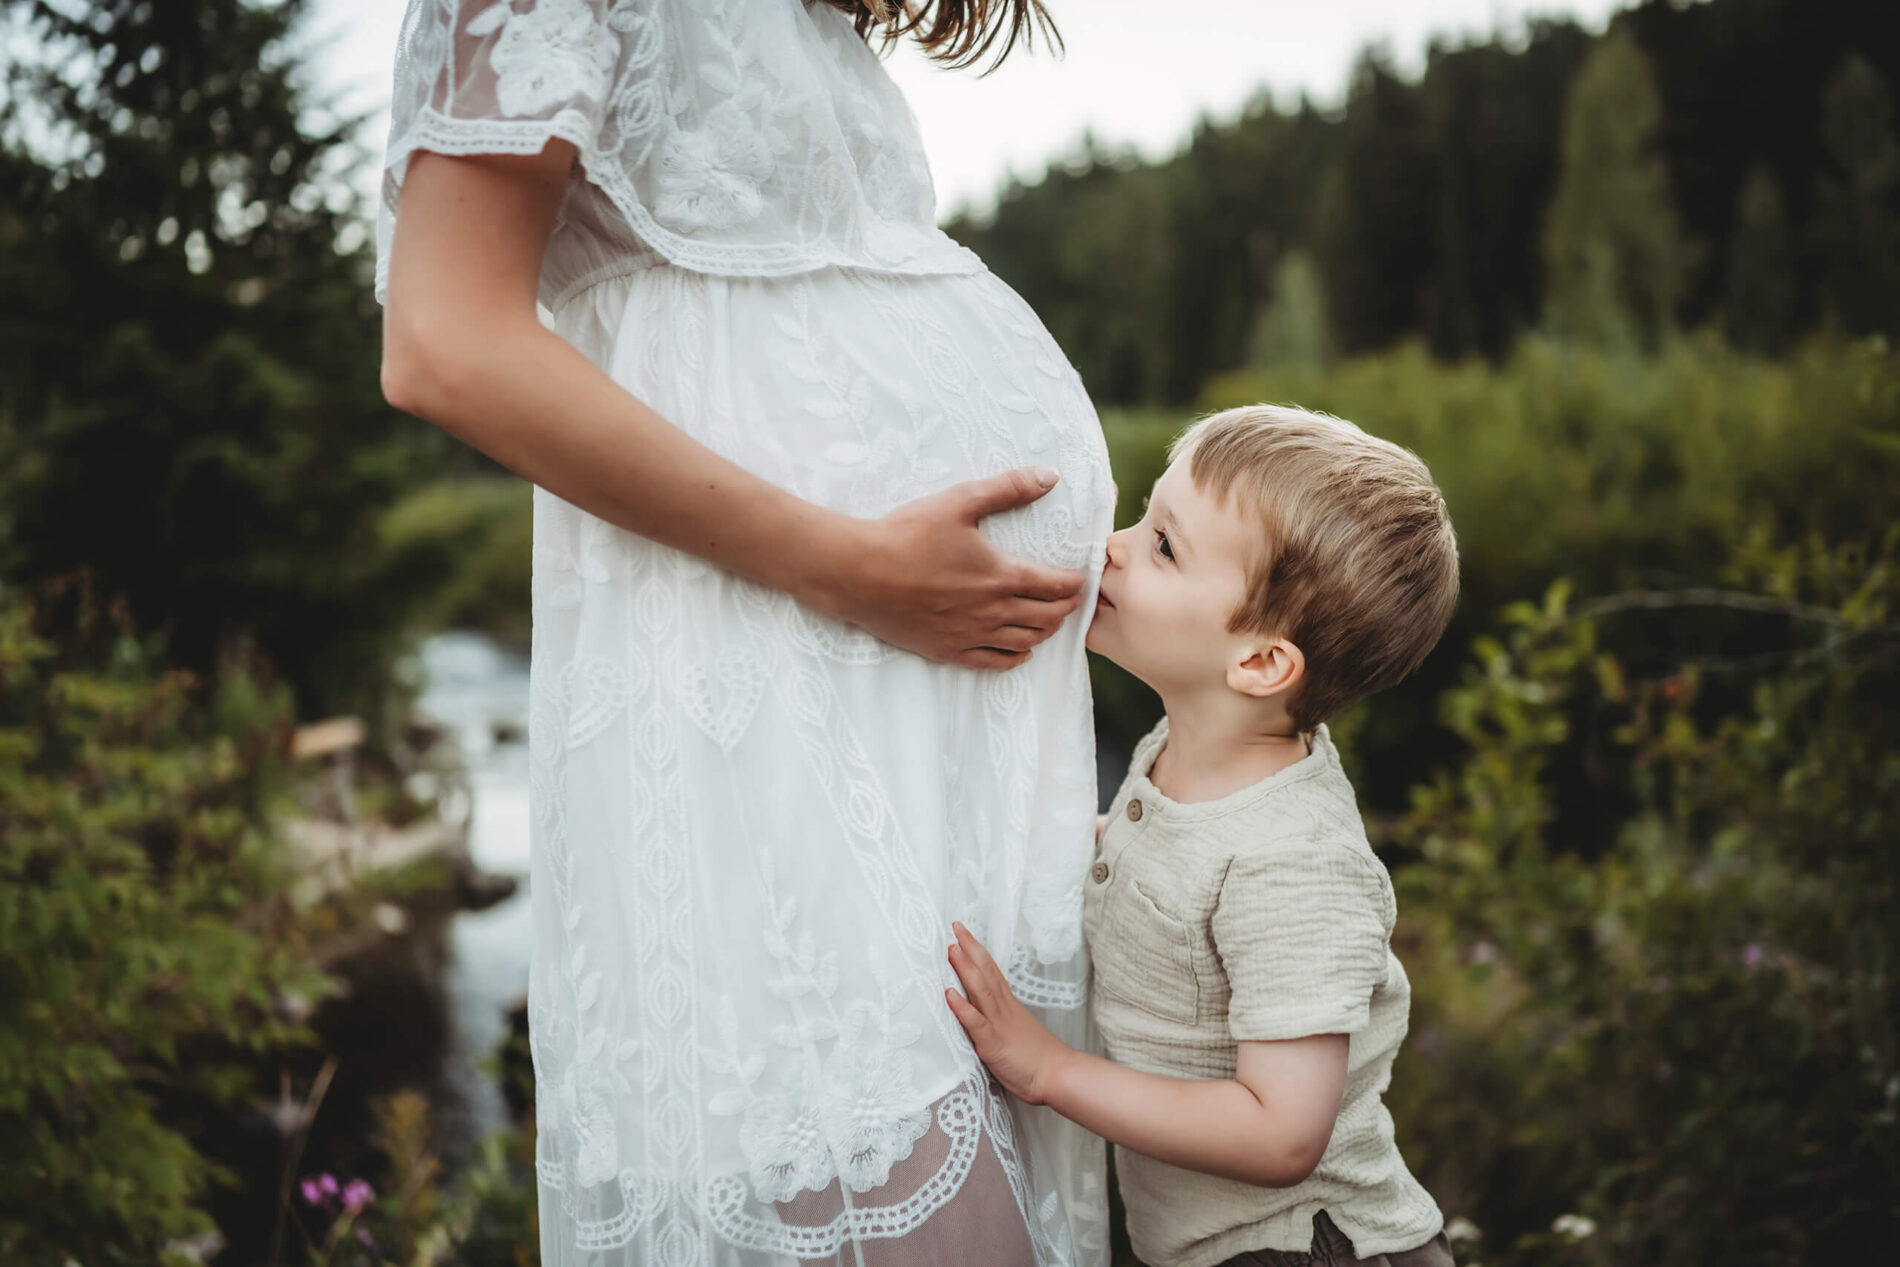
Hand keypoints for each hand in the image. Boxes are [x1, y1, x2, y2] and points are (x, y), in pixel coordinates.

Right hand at [814, 468, 1085, 670]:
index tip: (1082, 577)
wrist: (858, 573)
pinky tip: (1022, 651)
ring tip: (1051, 620)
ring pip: (1025, 642)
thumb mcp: (959, 502)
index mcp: (1001, 575)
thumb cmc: (907, 534)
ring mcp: (970, 635)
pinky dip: (1015, 657)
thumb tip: (1050, 475)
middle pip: (1047, 617)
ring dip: (1045, 631)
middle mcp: (992, 611)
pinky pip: (993, 662)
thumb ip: (1008, 488)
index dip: (1075, 583)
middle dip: (1066, 608)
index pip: (1056, 586)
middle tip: (1071, 598)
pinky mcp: (947, 650)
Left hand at [944, 921, 1072, 1104]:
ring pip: (980, 990)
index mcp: (1007, 1005)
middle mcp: (1002, 1008)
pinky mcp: (993, 1043)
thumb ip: (999, 1019)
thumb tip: (984, 1012)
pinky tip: (949, 994)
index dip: (976, 952)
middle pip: (985, 972)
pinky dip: (962, 1007)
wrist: (1058, 1074)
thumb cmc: (1037, 1058)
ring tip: (951, 949)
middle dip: (969, 949)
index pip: (991, 971)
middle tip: (955, 927)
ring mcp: (998, 1023)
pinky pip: (976, 1022)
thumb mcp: (1016, 1031)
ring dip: (964, 968)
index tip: (963, 934)